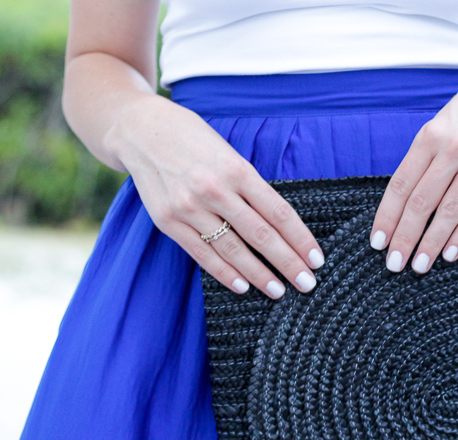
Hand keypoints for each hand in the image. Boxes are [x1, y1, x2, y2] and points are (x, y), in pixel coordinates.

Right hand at [111, 94, 324, 297]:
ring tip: (279, 291)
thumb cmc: (193, 139)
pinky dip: (225, 273)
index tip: (317, 259)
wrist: (141, 130)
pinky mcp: (168, 222)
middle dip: (288, 263)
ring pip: (233, 250)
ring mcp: (189, 208)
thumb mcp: (228, 152)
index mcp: (237, 169)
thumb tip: (279, 225)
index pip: (279, 213)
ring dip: (259, 275)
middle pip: (261, 235)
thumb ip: (249, 185)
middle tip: (308, 284)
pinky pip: (203, 254)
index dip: (301, 239)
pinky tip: (243, 286)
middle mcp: (214, 190)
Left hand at [370, 67, 457, 272]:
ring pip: (450, 211)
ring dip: (432, 243)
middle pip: (422, 202)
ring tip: (419, 266)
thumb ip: (421, 162)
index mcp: (429, 137)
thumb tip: (400, 209)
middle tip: (393, 264)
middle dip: (405, 237)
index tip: (377, 243)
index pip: (401, 185)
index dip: (387, 217)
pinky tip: (449, 254)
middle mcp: (453, 148)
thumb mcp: (438, 127)